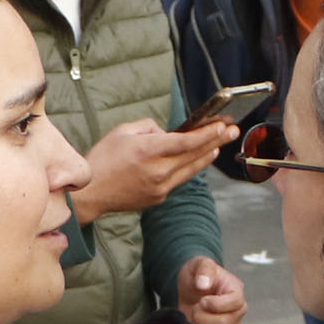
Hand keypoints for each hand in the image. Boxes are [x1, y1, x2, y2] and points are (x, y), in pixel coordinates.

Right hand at [72, 116, 233, 221]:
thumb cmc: (102, 159)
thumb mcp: (122, 132)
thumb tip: (166, 132)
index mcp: (148, 151)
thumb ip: (148, 127)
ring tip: (219, 145)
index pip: (186, 141)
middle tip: (232, 130)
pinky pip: (178, 179)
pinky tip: (195, 160)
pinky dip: (188, 168)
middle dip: (216, 140)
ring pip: (191, 170)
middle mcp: (158, 170)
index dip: (207, 133)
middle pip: (194, 154)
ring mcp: (160, 187)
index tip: (222, 125)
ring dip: (206, 156)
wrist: (90, 194)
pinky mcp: (158, 197)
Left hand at [175, 255, 245, 323]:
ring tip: (196, 314)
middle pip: (226, 322)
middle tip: (195, 307)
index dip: (217, 304)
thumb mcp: (198, 264)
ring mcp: (232, 323)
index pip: (235, 302)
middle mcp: (238, 309)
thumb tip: (204, 284)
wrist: (189, 291)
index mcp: (235, 290)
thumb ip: (204, 268)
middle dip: (204, 316)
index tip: (202, 300)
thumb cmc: (196, 276)